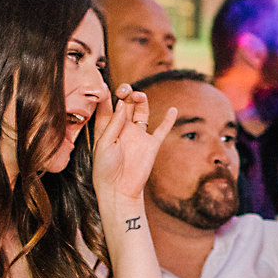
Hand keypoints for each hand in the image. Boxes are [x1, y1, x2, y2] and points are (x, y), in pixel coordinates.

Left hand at [93, 88, 177, 205]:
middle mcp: (123, 128)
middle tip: (125, 90)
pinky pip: (162, 129)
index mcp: (107, 127)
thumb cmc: (105, 169)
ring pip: (142, 111)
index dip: (108, 94)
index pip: (108, 105)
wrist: (119, 191)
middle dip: (126, 93)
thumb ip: (113, 122)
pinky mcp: (151, 145)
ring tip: (139, 95)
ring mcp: (138, 136)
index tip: (107, 87)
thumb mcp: (104, 143)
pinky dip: (168, 120)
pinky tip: (173, 109)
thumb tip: (122, 103)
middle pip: (126, 103)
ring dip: (141, 100)